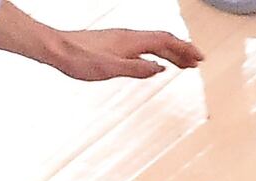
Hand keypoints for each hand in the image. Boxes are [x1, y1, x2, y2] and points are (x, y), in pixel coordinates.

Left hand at [38, 25, 201, 77]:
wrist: (57, 49)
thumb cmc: (79, 59)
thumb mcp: (110, 69)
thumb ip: (136, 69)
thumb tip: (160, 69)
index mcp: (131, 41)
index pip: (165, 41)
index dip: (184, 49)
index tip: (199, 58)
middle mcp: (128, 37)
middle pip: (162, 41)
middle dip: (182, 51)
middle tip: (197, 63)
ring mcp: (121, 40)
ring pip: (152, 44)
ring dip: (170, 53)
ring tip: (182, 65)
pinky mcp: (114, 45)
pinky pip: (142, 47)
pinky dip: (155, 54)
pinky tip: (154, 63)